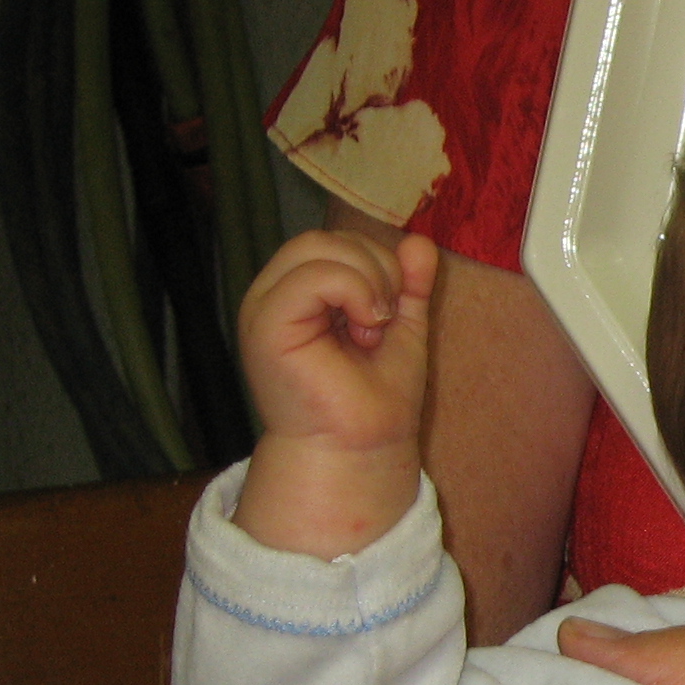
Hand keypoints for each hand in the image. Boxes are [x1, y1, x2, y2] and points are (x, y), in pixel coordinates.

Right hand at [231, 231, 438, 557]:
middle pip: (324, 238)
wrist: (362, 447)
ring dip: (367, 281)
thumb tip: (419, 241)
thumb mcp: (401, 325)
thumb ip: (408, 283)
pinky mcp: (265, 324)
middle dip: (374, 268)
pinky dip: (352, 290)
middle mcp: (275, 294)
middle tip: (383, 320)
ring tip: (372, 329)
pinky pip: (311, 276)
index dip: (377, 263)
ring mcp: (264, 307)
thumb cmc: (375, 395)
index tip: (389, 314)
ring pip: (317, 246)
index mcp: (300, 292)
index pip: (335, 241)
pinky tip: (364, 327)